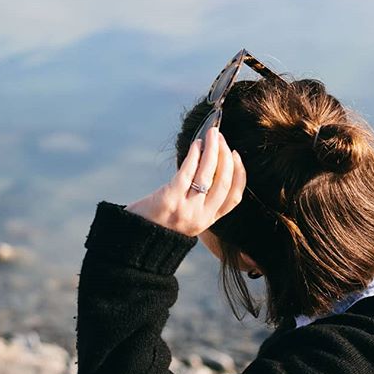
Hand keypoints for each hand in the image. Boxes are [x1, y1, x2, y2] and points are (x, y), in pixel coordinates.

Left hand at [124, 127, 246, 236]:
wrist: (134, 237)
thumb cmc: (160, 221)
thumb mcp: (188, 216)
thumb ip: (202, 199)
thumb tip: (213, 162)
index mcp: (208, 221)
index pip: (234, 196)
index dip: (239, 173)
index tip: (236, 155)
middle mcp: (201, 217)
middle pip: (223, 182)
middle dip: (225, 156)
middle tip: (220, 138)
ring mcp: (186, 209)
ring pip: (208, 174)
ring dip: (212, 150)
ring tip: (211, 135)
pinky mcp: (170, 199)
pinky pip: (188, 173)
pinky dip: (194, 155)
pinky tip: (196, 145)